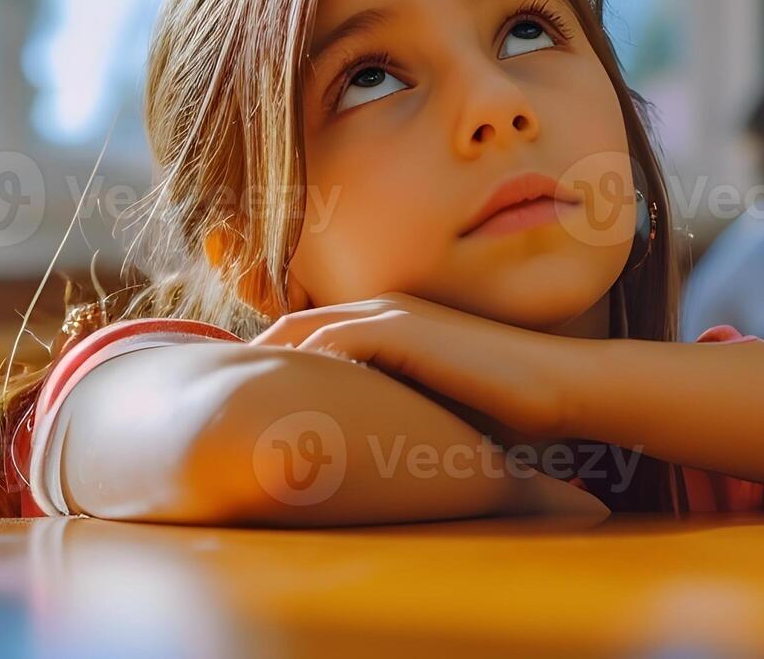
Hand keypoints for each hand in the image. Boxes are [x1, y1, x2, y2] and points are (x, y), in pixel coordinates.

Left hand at [253, 293, 595, 436]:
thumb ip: (393, 413)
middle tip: (204, 396)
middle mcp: (381, 309)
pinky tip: (269, 402)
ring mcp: (390, 315)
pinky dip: (295, 368)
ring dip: (261, 364)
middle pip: (289, 329)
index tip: (234, 397)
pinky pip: (328, 344)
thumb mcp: (433, 410)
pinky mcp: (401, 330)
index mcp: (388, 324)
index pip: (308, 336)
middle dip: (248, 361)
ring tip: (220, 400)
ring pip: (300, 333)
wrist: (558, 387)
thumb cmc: (506, 408)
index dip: (267, 363)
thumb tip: (358, 455)